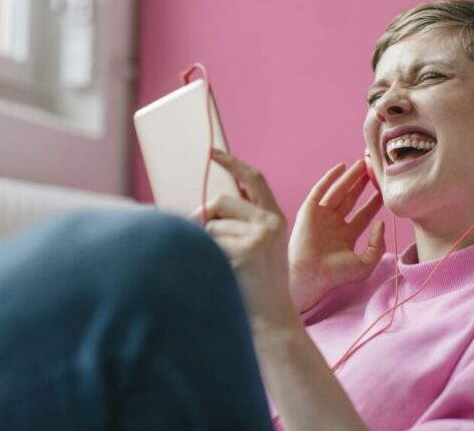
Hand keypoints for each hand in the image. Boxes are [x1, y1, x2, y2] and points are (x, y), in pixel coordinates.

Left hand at [198, 150, 297, 331]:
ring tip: (224, 268)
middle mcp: (270, 223)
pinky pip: (208, 244)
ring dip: (206, 245)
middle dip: (203, 216)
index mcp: (276, 218)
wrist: (273, 321)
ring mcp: (258, 237)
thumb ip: (242, 223)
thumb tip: (208, 207)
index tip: (214, 153)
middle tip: (197, 233)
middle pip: (222, 202)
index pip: (255, 179)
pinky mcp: (244, 252)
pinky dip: (206, 258)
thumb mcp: (261, 248)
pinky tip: (223, 275)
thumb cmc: (260, 287)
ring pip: (211, 226)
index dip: (233, 162)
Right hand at [288, 159, 384, 312]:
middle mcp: (333, 224)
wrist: (310, 275)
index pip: (363, 215)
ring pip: (338, 192)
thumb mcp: (366, 263)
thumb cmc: (336, 274)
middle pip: (351, 199)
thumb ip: (378, 244)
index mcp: (346, 237)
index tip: (384, 190)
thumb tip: (381, 223)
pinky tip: (341, 167)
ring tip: (362, 163)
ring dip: (349, 177)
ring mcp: (320, 216)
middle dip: (362, 185)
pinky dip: (330, 178)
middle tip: (373, 170)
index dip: (374, 202)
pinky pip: (320, 190)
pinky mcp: (308, 210)